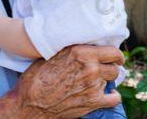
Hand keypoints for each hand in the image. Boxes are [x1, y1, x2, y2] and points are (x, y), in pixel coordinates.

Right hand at [0, 44, 124, 117]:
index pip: (113, 51)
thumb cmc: (37, 76)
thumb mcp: (52, 54)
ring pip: (112, 80)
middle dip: (110, 67)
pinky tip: (107, 93)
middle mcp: (90, 68)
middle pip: (114, 67)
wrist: (31, 101)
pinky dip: (112, 96)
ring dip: (106, 79)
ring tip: (98, 80)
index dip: (115, 55)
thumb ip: (71, 49)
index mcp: (81, 52)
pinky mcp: (93, 102)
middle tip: (104, 68)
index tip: (114, 57)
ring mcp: (93, 86)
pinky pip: (114, 98)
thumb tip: (81, 44)